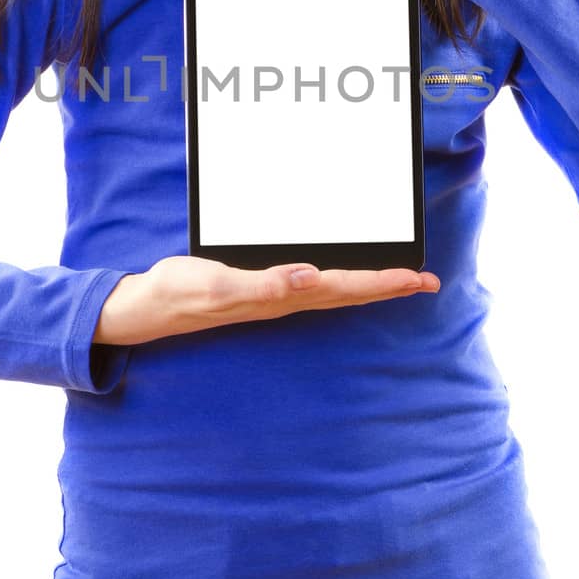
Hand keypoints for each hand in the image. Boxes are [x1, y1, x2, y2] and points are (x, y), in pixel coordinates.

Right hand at [94, 257, 439, 346]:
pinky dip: (340, 276)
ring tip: (400, 278)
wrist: (150, 306)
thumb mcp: (218, 284)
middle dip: (390, 287)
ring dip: (370, 283)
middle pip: (350, 292)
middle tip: (428, 281)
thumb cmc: (181, 293)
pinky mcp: (263, 287)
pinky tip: (342, 272)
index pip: (345, 288)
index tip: (419, 279)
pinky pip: (314, 282)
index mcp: (281, 296)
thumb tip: (309, 277)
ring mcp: (275, 295)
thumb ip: (264, 283)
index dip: (383, 283)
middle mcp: (286, 298)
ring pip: (336, 289)